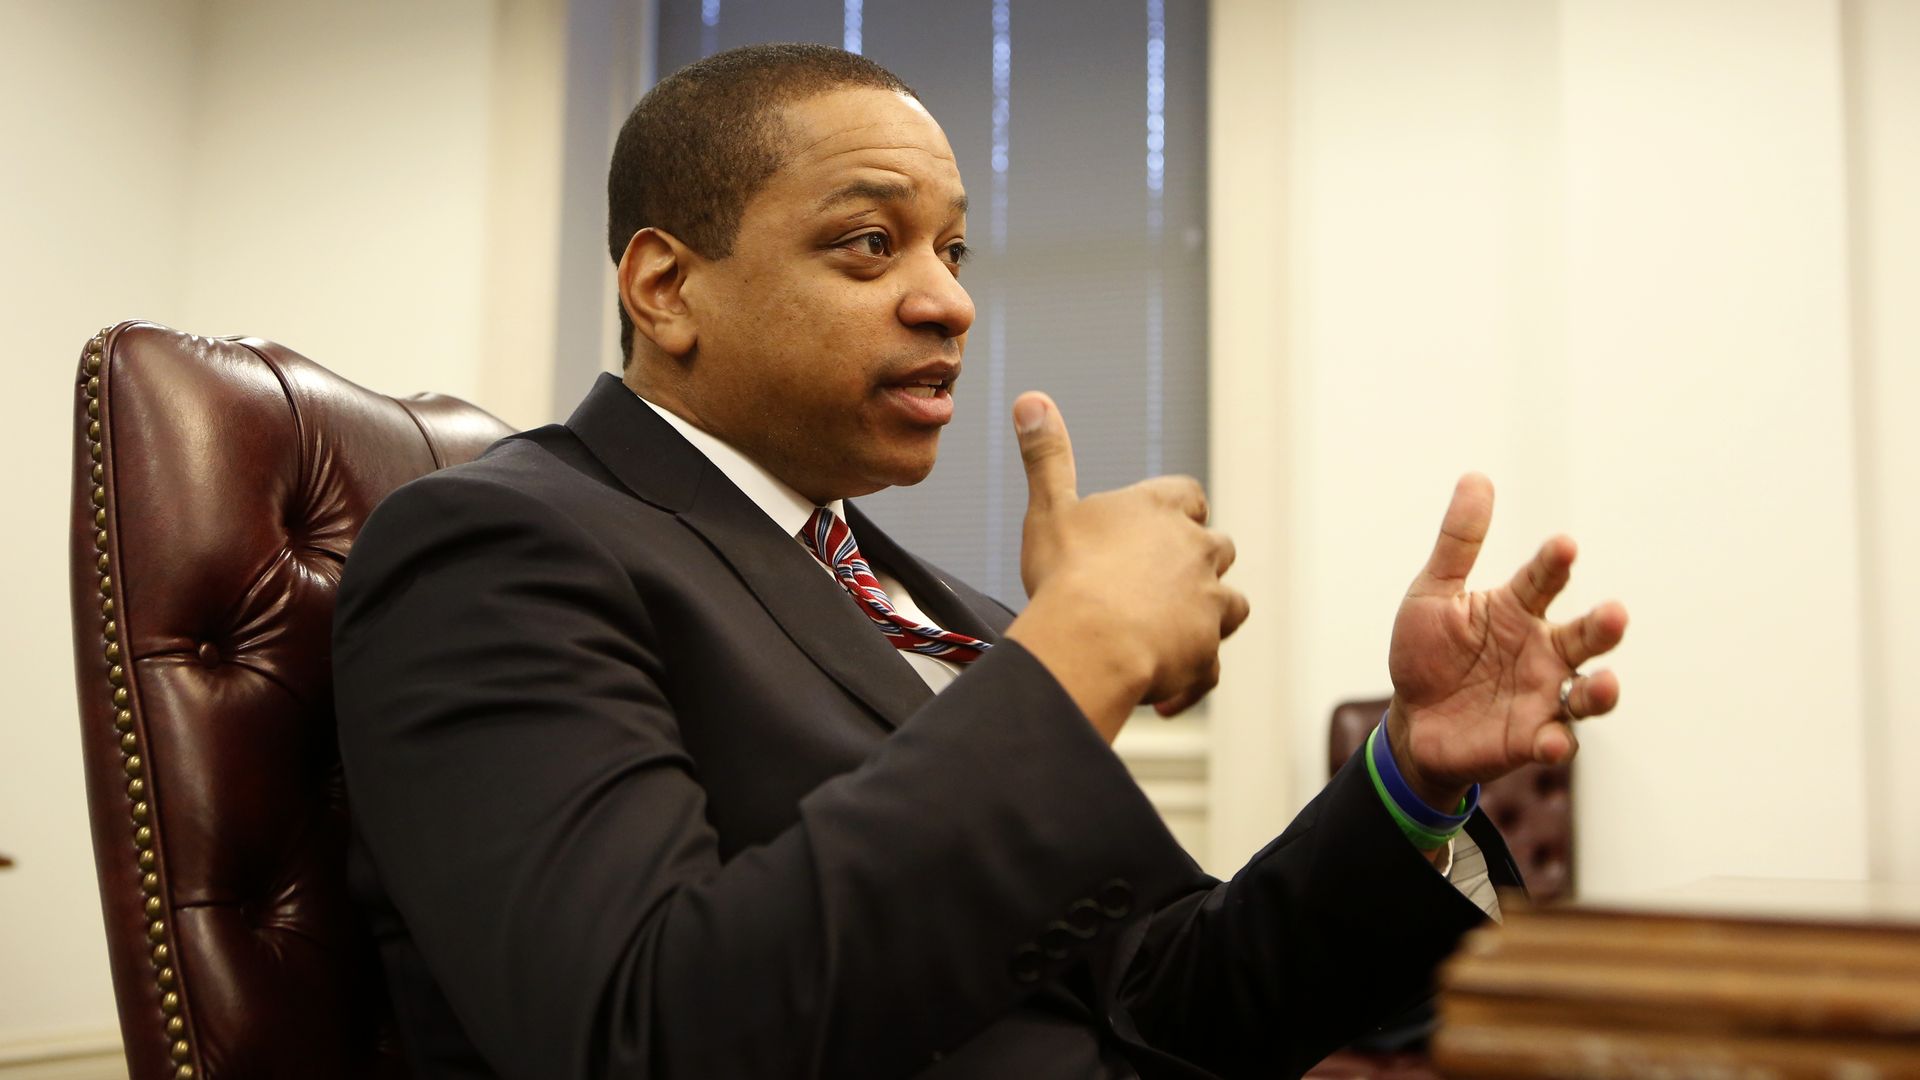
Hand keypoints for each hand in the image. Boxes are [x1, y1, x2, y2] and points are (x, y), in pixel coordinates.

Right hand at [1003, 392, 1249, 740]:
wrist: (1090, 640)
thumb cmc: (1068, 573)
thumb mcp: (1049, 507)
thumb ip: (1047, 455)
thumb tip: (1031, 399)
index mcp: (1161, 511)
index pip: (1188, 495)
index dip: (1177, 509)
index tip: (1160, 523)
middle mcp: (1196, 551)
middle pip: (1216, 548)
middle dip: (1197, 565)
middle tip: (1156, 585)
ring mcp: (1208, 603)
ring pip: (1230, 606)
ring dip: (1207, 618)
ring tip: (1166, 636)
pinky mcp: (1207, 653)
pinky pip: (1208, 670)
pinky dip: (1190, 680)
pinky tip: (1161, 699)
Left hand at [1387, 474, 1628, 808]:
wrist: (1412, 721)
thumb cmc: (1428, 654)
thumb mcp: (1433, 595)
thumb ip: (1458, 543)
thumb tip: (1476, 477)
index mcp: (1519, 609)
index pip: (1543, 580)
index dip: (1553, 564)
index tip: (1562, 546)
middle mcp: (1543, 651)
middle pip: (1584, 636)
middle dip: (1602, 627)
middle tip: (1614, 614)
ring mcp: (1543, 697)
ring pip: (1586, 693)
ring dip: (1601, 690)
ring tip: (1603, 683)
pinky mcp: (1531, 739)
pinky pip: (1555, 741)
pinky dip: (1557, 742)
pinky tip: (1552, 741)